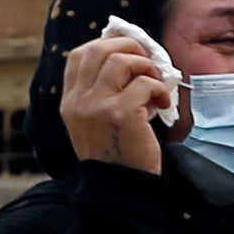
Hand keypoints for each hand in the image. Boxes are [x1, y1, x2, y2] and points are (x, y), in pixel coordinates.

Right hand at [58, 26, 173, 174]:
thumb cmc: (115, 154)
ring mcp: (98, 105)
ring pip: (122, 60)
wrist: (119, 189)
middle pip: (100, 48)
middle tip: (147, 62)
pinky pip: (144, 83)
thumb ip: (99, 94)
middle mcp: (79, 100)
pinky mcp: (121, 113)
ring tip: (156, 85)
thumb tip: (127, 59)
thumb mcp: (93, 122)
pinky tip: (163, 104)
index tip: (128, 53)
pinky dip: (159, 89)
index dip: (106, 45)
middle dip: (129, 47)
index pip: (78, 55)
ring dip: (146, 67)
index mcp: (70, 101)